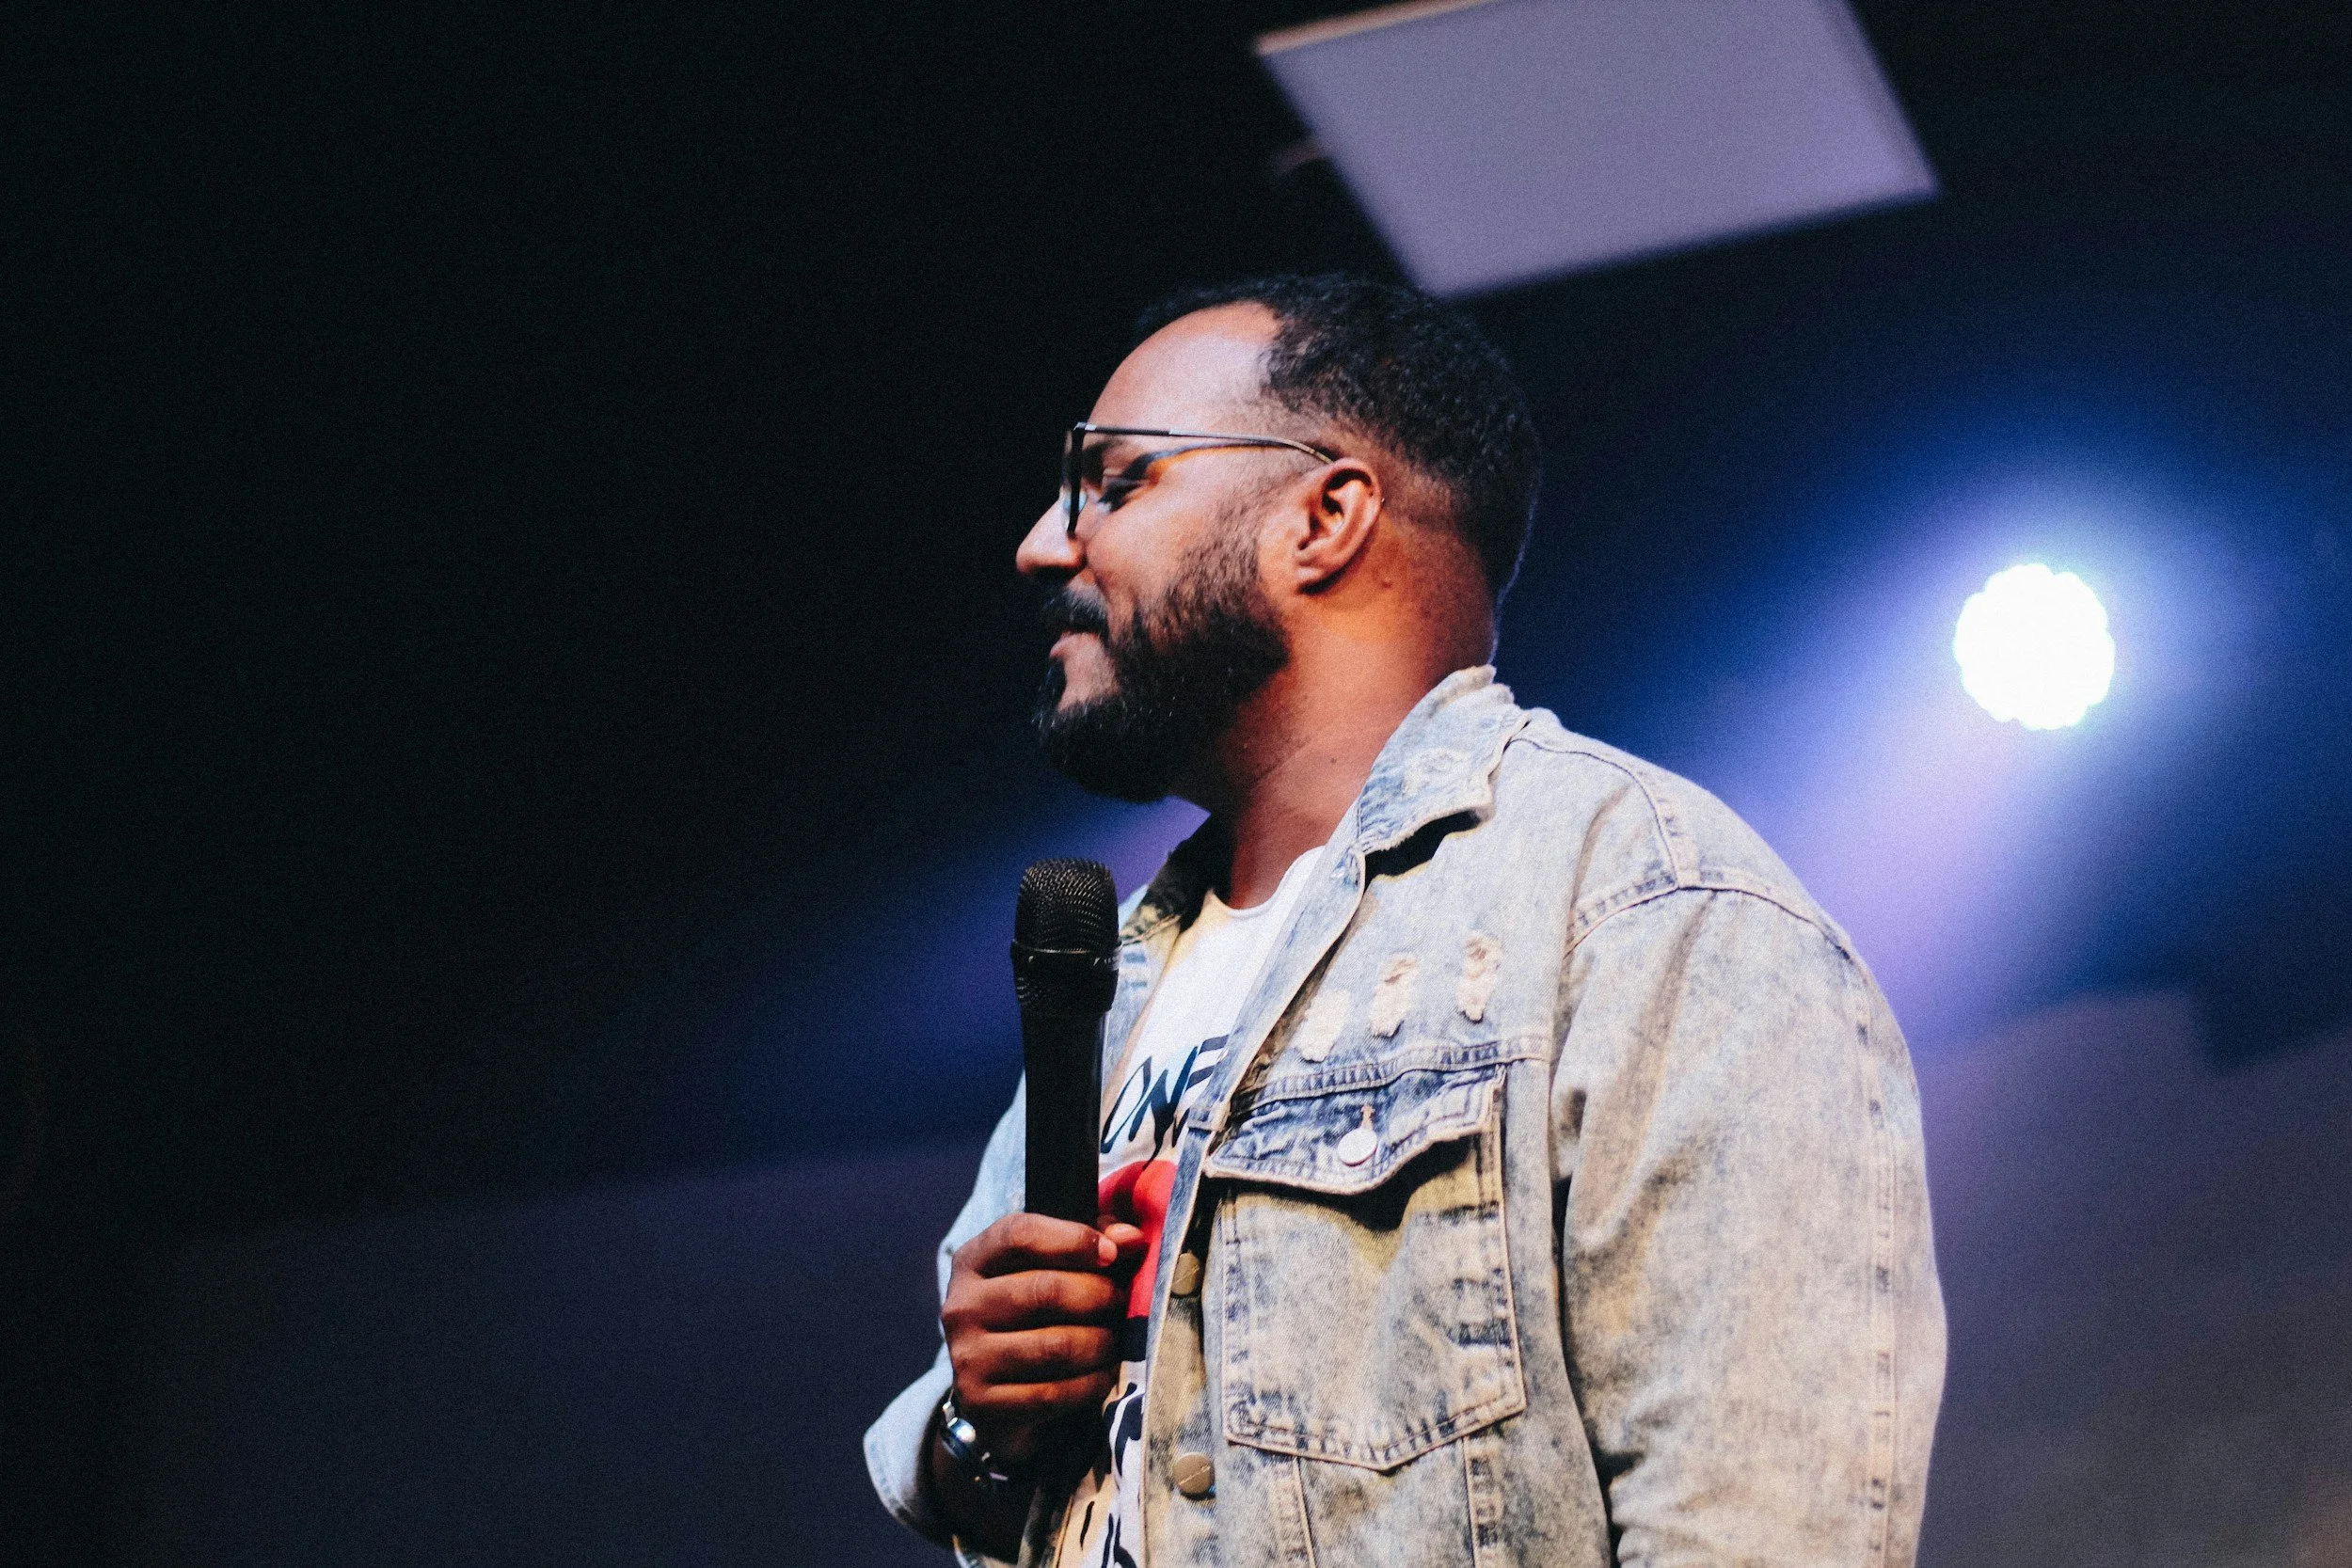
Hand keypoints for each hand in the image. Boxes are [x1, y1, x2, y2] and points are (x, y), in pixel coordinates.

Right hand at [940, 1211, 1143, 1466]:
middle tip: (1121, 1303)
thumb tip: (1131, 1238)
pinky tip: (1102, 1375)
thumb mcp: (1051, 1267)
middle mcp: (961, 1306)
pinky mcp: (982, 1402)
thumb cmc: (1033, 1313)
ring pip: (1055, 1346)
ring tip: (1115, 1340)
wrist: (994, 1390)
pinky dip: (1090, 1383)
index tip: (1112, 1254)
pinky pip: (1053, 1393)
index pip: (1020, 1235)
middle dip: (1098, 1296)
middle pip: (1044, 1290)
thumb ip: (1094, 1242)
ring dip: (1101, 1343)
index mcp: (973, 1261)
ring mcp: (967, 1357)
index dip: (1073, 1239)